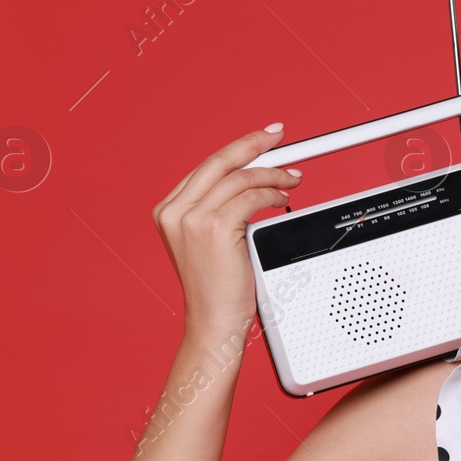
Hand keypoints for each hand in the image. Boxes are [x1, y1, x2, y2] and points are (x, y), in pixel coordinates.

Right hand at [152, 124, 302, 337]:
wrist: (212, 323)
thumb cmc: (216, 288)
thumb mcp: (208, 241)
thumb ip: (218, 209)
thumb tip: (250, 181)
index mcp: (168, 210)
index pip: (207, 166)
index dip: (237, 149)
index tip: (260, 140)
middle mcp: (175, 211)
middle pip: (219, 161)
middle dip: (254, 143)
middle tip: (279, 137)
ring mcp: (191, 219)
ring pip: (240, 178)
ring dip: (273, 174)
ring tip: (292, 179)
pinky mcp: (214, 228)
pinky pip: (251, 197)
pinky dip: (272, 194)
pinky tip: (282, 199)